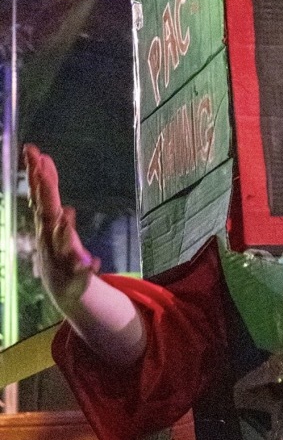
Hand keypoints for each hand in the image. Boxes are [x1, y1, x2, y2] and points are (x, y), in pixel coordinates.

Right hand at [24, 144, 98, 313]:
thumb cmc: (55, 246)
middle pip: (46, 212)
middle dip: (44, 193)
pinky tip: (93, 262)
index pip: (40, 194)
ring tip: (67, 213)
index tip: (33, 151)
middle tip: (41, 171)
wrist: (62, 289)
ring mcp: (60, 257)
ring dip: (63, 228)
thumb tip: (44, 156)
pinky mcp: (74, 277)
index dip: (35, 173)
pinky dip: (85, 268)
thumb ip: (49, 188)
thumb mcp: (53, 215)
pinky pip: (81, 272)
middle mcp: (49, 237)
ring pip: (61, 242)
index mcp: (46, 222)